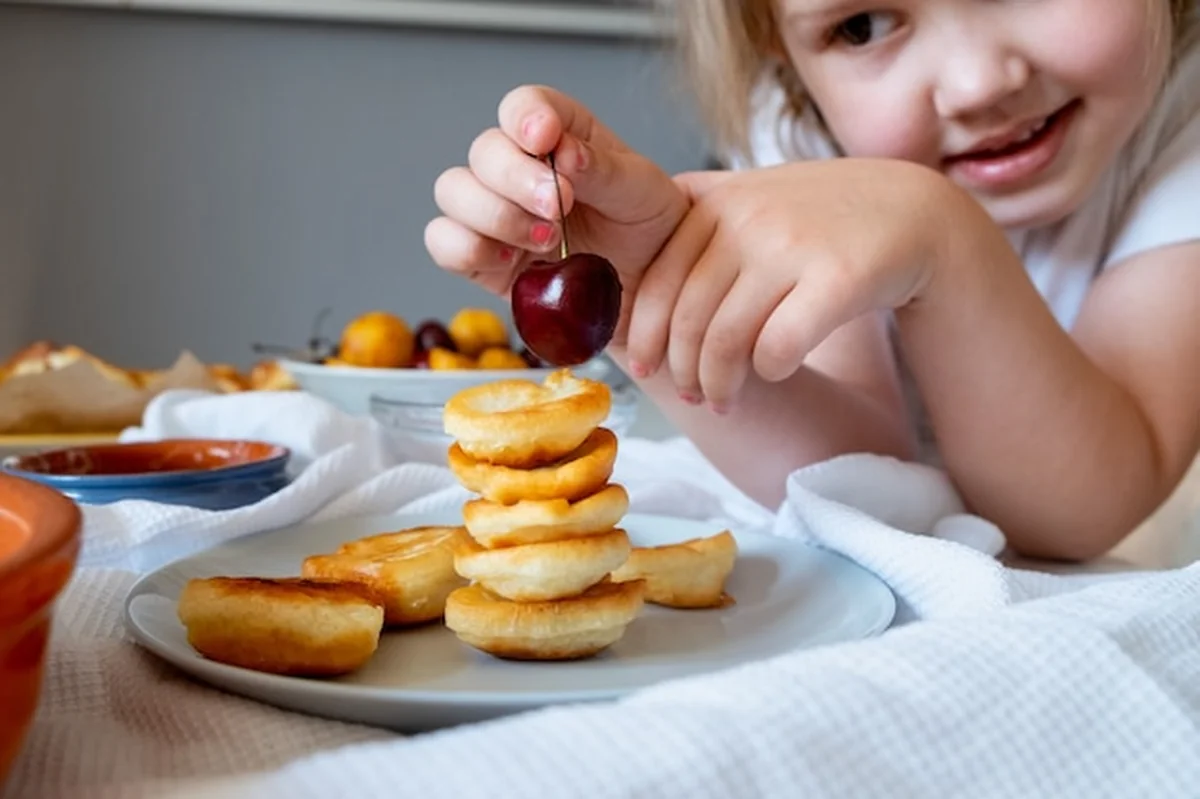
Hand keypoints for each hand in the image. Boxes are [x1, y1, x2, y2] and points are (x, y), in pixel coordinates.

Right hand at [425, 85, 688, 323]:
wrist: (649, 284)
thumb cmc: (645, 226)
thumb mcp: (642, 191)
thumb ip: (604, 169)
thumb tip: (566, 152)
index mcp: (560, 134)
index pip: (524, 106)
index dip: (525, 117)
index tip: (545, 140)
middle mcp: (518, 166)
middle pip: (484, 151)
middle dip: (516, 179)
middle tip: (558, 207)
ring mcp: (495, 210)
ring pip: (454, 192)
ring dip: (495, 215)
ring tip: (546, 240)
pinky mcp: (482, 257)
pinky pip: (445, 243)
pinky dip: (468, 249)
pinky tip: (511, 260)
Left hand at [626, 158, 958, 410]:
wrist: (913, 210)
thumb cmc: (815, 221)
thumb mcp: (747, 204)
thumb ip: (692, 231)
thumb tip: (625, 299)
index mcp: (713, 200)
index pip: (657, 283)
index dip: (645, 336)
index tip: (644, 368)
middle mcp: (747, 216)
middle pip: (688, 319)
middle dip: (680, 371)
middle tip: (690, 396)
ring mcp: (792, 244)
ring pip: (727, 340)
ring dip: (719, 385)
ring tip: (723, 402)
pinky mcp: (839, 276)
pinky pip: (779, 347)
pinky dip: (768, 372)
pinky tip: (773, 373)